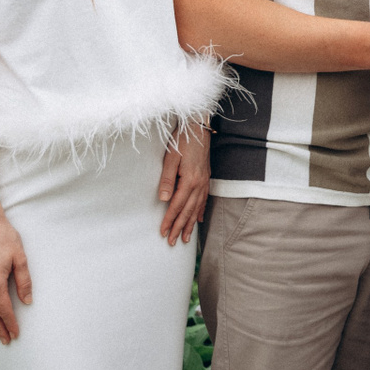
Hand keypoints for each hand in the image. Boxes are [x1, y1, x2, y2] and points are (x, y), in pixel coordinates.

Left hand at [158, 122, 210, 245]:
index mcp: (189, 180)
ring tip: (186, 238)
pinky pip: (204, 200)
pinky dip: (200, 212)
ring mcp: (204, 182)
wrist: (198, 127)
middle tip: (173, 242)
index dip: (170, 220)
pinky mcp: (206, 178)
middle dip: (180, 227)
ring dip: (190, 224)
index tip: (163, 232)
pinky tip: (198, 219)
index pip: (177, 205)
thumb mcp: (170, 157)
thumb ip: (167, 179)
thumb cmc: (182, 141)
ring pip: (197, 208)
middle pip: (188, 211)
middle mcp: (199, 184)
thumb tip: (164, 199)